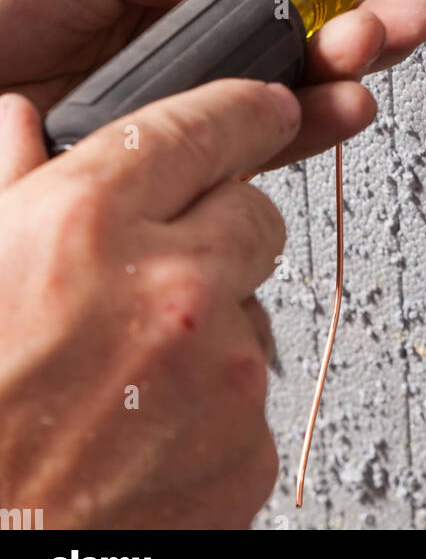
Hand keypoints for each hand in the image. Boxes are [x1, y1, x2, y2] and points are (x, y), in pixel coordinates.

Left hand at [0, 0, 425, 162]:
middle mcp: (175, 46)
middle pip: (303, 33)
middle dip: (370, 13)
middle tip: (408, 5)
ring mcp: (170, 110)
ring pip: (287, 96)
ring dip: (350, 67)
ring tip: (377, 47)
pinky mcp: (155, 170)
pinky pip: (246, 154)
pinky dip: (303, 131)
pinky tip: (336, 105)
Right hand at [0, 81, 304, 528]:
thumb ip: (10, 185)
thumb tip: (20, 122)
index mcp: (86, 226)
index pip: (204, 126)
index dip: (243, 110)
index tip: (267, 108)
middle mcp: (169, 289)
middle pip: (256, 213)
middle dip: (221, 229)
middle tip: (163, 271)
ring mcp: (219, 375)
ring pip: (255, 306)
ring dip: (212, 325)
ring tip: (127, 376)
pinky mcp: (249, 450)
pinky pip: (254, 393)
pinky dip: (214, 405)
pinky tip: (145, 429)